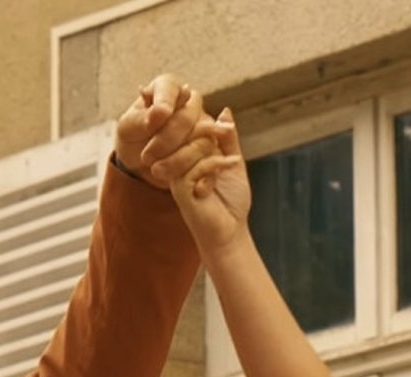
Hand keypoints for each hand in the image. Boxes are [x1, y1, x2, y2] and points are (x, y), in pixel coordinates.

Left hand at [114, 73, 209, 187]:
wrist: (140, 162)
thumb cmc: (133, 137)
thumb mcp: (128, 127)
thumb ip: (142, 118)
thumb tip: (161, 113)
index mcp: (168, 89)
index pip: (171, 88)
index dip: (166, 101)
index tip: (159, 115)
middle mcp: (190, 104)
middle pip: (189, 117)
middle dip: (168, 139)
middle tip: (147, 156)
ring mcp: (204, 126)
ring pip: (201, 141)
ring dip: (179, 159)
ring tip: (157, 171)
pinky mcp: (211, 150)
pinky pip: (213, 161)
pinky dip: (199, 173)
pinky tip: (185, 182)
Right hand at [167, 111, 249, 257]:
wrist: (231, 231)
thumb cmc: (231, 200)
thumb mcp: (233, 162)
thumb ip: (228, 138)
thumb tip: (224, 110)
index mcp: (187, 155)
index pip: (185, 126)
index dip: (205, 121)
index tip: (226, 130)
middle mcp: (177, 164)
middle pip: (182, 133)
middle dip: (208, 130)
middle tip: (227, 135)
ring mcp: (177, 178)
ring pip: (187, 148)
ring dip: (212, 149)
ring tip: (230, 161)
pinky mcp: (181, 192)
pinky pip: (194, 167)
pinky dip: (216, 164)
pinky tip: (230, 167)